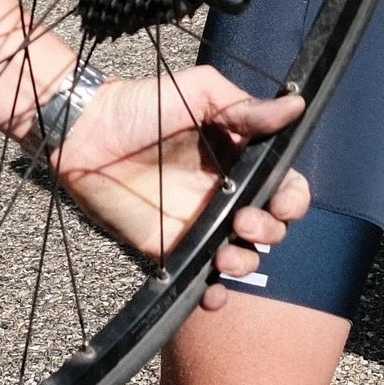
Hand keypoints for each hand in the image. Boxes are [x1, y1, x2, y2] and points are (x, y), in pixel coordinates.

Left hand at [47, 67, 308, 297]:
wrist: (88, 131)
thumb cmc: (142, 104)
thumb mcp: (198, 92)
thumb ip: (244, 106)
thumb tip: (295, 105)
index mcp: (242, 158)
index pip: (284, 185)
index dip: (292, 199)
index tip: (281, 203)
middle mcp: (227, 193)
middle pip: (271, 226)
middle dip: (268, 231)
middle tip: (243, 222)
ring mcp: (201, 223)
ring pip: (243, 256)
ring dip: (245, 263)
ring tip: (225, 257)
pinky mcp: (172, 247)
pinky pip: (202, 277)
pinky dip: (214, 292)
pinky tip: (212, 292)